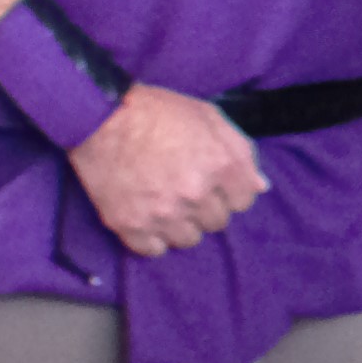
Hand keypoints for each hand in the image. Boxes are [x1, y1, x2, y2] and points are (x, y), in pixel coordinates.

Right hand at [70, 85, 266, 257]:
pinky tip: (149, 220)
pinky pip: (152, 249)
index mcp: (221, 166)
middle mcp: (195, 194)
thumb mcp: (210, 118)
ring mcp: (161, 212)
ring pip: (188, 239)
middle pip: (217, 222)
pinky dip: (153, 238)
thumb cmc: (158, 112)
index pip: (244, 201)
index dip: (230, 191)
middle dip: (207, 207)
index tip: (215, 184)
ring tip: (167, 205)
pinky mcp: (129, 224)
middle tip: (187, 191)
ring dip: (182, 225)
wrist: (101, 116)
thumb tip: (260, 186)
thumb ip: (242, 152)